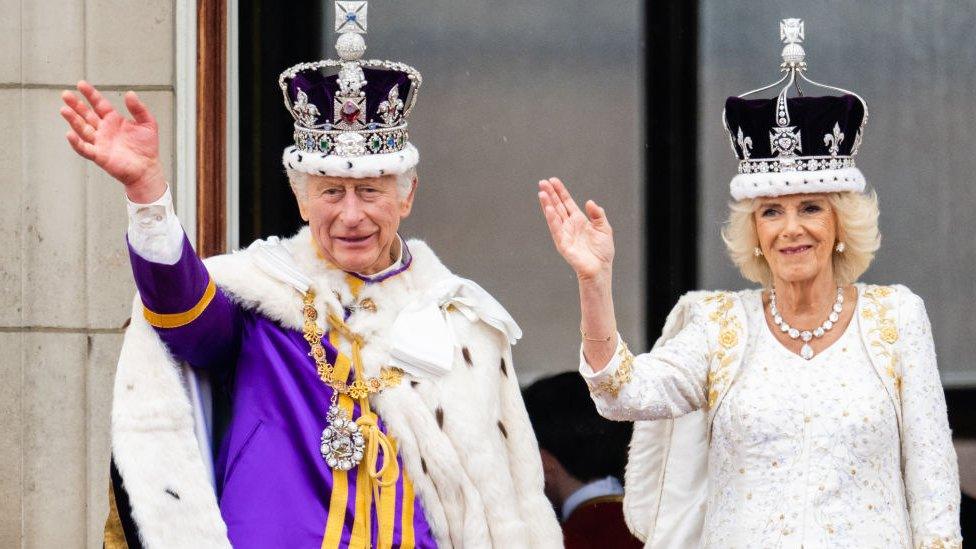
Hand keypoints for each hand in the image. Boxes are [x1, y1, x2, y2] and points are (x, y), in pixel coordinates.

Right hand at [60, 80, 164, 202]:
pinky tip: (69, 134)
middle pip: (86, 114)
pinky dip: (76, 142)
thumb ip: (139, 108)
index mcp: (113, 120)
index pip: (99, 104)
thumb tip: (130, 93)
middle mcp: (103, 130)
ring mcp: (100, 142)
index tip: (81, 84)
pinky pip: (85, 148)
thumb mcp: (148, 123)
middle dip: (76, 105)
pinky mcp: (99, 155)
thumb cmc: (147, 147)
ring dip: (73, 120)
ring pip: (82, 129)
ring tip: (64, 109)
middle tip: (66, 94)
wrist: (148, 168)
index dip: (90, 94)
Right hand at [538, 177, 614, 281]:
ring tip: (541, 193)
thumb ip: (598, 215)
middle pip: (558, 206)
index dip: (560, 191)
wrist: (600, 268)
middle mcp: (569, 225)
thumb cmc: (602, 251)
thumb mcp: (604, 228)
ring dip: (547, 204)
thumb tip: (590, 202)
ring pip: (554, 215)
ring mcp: (564, 233)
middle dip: (550, 194)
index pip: (567, 202)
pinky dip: (552, 218)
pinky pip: (556, 229)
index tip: (553, 180)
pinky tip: (548, 208)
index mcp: (579, 220)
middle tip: (542, 182)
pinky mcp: (562, 243)